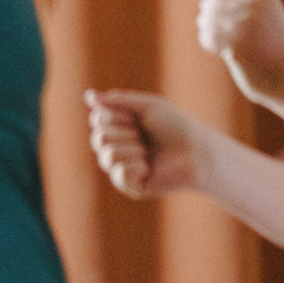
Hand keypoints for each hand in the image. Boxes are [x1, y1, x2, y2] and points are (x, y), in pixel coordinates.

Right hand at [84, 89, 210, 198]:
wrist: (195, 151)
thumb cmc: (175, 126)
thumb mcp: (147, 106)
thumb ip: (118, 101)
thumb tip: (88, 96)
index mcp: (120, 129)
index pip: (97, 120)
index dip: (115, 116)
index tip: (135, 117)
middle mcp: (117, 149)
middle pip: (98, 138)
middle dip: (124, 133)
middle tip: (143, 136)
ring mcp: (121, 169)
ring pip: (107, 156)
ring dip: (132, 150)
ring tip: (148, 153)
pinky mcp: (129, 186)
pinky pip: (119, 173)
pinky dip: (136, 166)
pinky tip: (149, 169)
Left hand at [198, 0, 283, 108]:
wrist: (282, 71)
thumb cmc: (269, 40)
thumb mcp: (259, 8)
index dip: (214, 2)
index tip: (221, 17)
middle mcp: (254, 2)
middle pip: (211, 1)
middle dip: (207, 16)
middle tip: (217, 31)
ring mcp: (245, 21)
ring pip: (207, 19)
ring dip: (206, 30)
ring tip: (219, 41)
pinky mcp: (236, 42)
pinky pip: (208, 37)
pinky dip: (209, 43)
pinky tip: (219, 50)